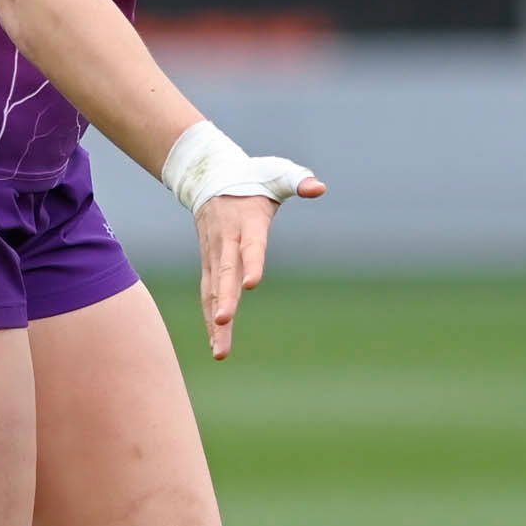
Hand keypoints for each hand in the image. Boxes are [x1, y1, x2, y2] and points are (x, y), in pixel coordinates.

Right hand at [195, 176, 324, 361]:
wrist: (210, 176)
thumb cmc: (252, 178)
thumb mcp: (277, 174)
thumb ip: (298, 181)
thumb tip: (318, 188)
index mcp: (248, 222)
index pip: (250, 245)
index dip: (251, 263)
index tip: (251, 284)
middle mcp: (227, 241)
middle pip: (225, 273)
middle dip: (224, 299)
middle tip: (224, 321)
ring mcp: (214, 254)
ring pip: (212, 290)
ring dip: (215, 321)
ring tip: (220, 351)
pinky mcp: (209, 264)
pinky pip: (207, 293)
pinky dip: (210, 317)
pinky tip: (216, 342)